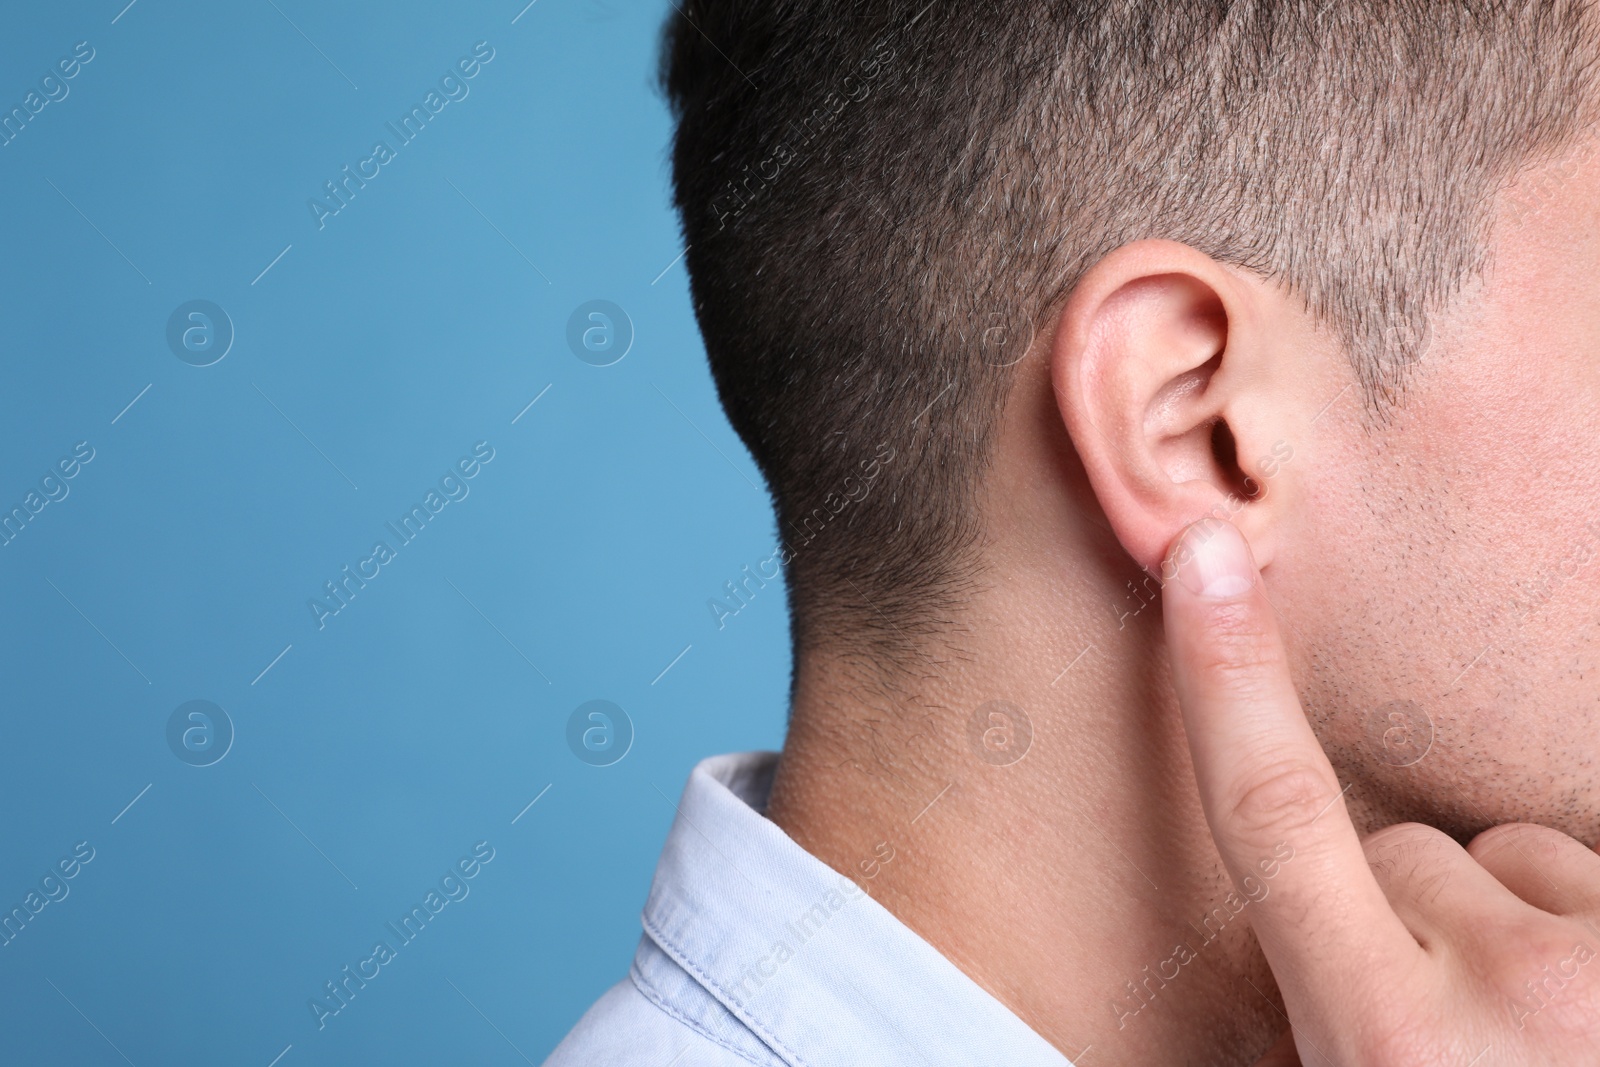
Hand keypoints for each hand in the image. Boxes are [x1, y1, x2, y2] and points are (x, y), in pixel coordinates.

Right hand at [1161, 517, 1599, 1065]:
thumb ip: (1341, 1021)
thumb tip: (1340, 928)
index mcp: (1381, 1046)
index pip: (1272, 816)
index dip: (1223, 677)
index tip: (1206, 556)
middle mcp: (1498, 995)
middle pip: (1406, 851)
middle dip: (1417, 911)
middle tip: (1471, 1041)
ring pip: (1525, 865)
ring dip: (1536, 929)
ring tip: (1573, 1042)